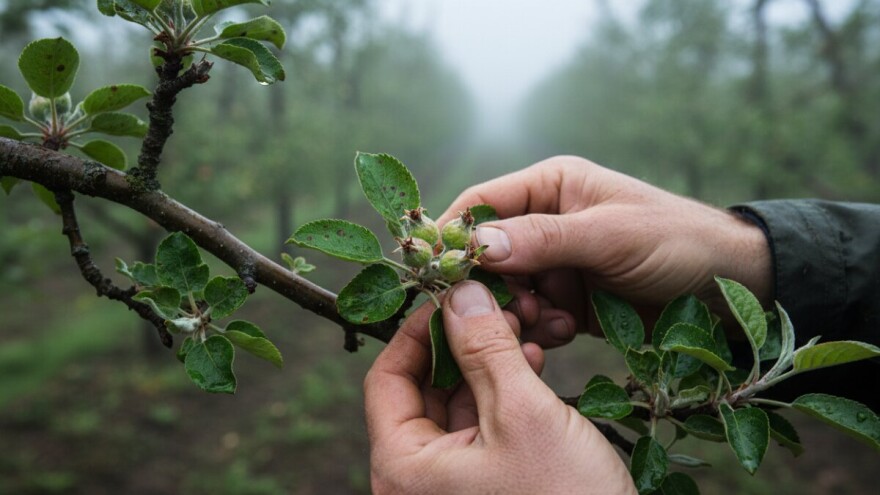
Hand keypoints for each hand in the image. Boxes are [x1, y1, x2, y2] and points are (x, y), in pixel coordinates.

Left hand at [364, 281, 635, 493]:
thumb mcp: (523, 414)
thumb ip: (486, 348)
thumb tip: (459, 293)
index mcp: (403, 468)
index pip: (386, 378)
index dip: (418, 331)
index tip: (453, 297)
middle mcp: (417, 479)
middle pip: (423, 387)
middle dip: (462, 343)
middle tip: (497, 309)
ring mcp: (451, 484)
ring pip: (458, 402)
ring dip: (488, 362)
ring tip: (522, 331)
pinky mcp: (486, 484)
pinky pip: (482, 424)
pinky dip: (503, 391)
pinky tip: (533, 363)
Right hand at [439, 156, 771, 340]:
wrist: (732, 287)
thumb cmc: (677, 240)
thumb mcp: (611, 234)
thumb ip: (544, 238)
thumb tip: (477, 245)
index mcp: (551, 186)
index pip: (481, 204)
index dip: (452, 235)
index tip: (431, 270)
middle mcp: (546, 222)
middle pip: (487, 255)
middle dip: (490, 286)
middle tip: (505, 312)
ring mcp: (557, 265)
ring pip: (507, 291)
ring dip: (518, 312)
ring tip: (550, 322)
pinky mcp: (569, 300)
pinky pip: (534, 316)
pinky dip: (540, 329)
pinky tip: (565, 332)